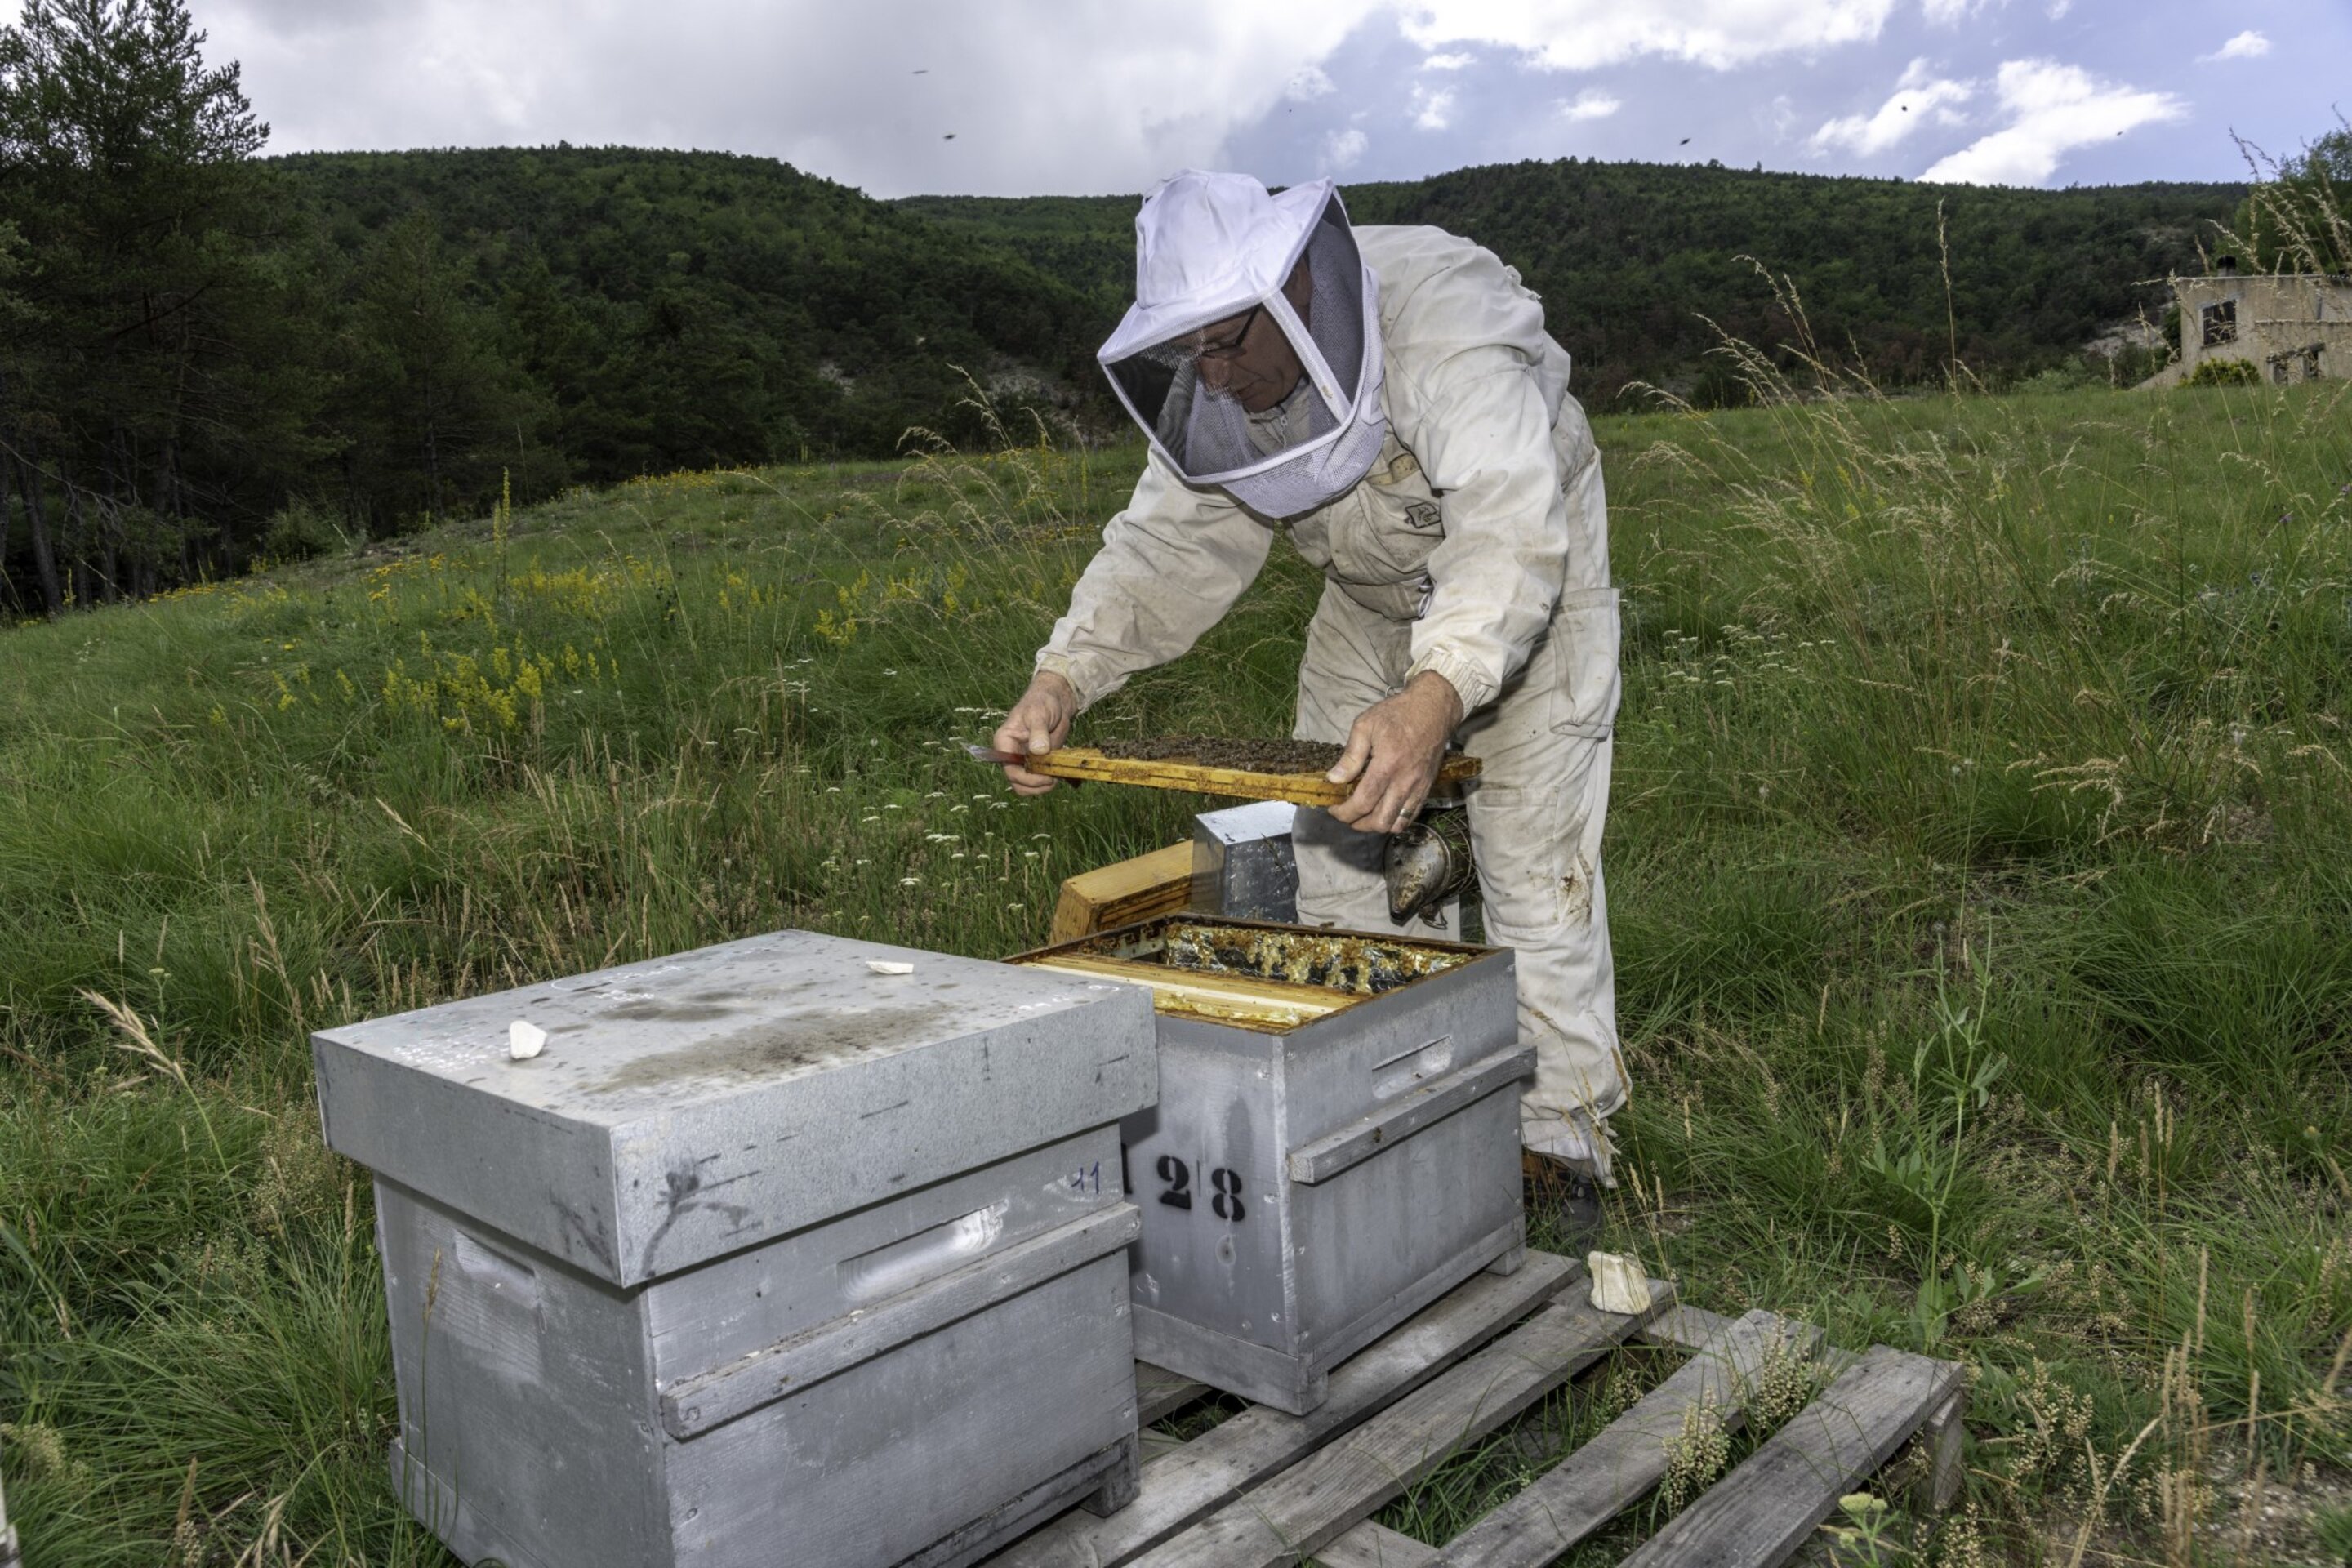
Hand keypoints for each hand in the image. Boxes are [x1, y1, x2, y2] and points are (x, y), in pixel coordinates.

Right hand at [993, 670, 1078, 796]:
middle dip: (1035, 785)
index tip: (1046, 776)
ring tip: (1056, 777)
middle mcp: (1010, 755)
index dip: (1027, 778)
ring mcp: (1023, 761)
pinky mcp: (1035, 764)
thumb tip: (1039, 750)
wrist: (1055, 702)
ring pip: (1025, 787)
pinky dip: (1047, 783)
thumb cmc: (1042, 703)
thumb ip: (1038, 732)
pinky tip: (1058, 774)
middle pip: (1017, 782)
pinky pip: (1037, 782)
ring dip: (1041, 787)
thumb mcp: (1039, 714)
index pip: (1009, 769)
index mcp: (1004, 742)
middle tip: (1053, 778)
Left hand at [1325, 671, 1464, 833]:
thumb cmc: (1397, 714)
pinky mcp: (1427, 788)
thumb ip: (1350, 755)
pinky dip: (1394, 821)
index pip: (1363, 802)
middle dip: (1357, 823)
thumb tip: (1334, 779)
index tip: (1333, 809)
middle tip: (1346, 814)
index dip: (1344, 812)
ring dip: (1376, 826)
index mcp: (1387, 765)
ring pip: (1396, 824)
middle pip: (1379, 821)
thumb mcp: (1366, 725)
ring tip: (1362, 816)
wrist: (1433, 709)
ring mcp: (1418, 787)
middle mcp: (1404, 781)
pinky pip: (1410, 817)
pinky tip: (1382, 811)